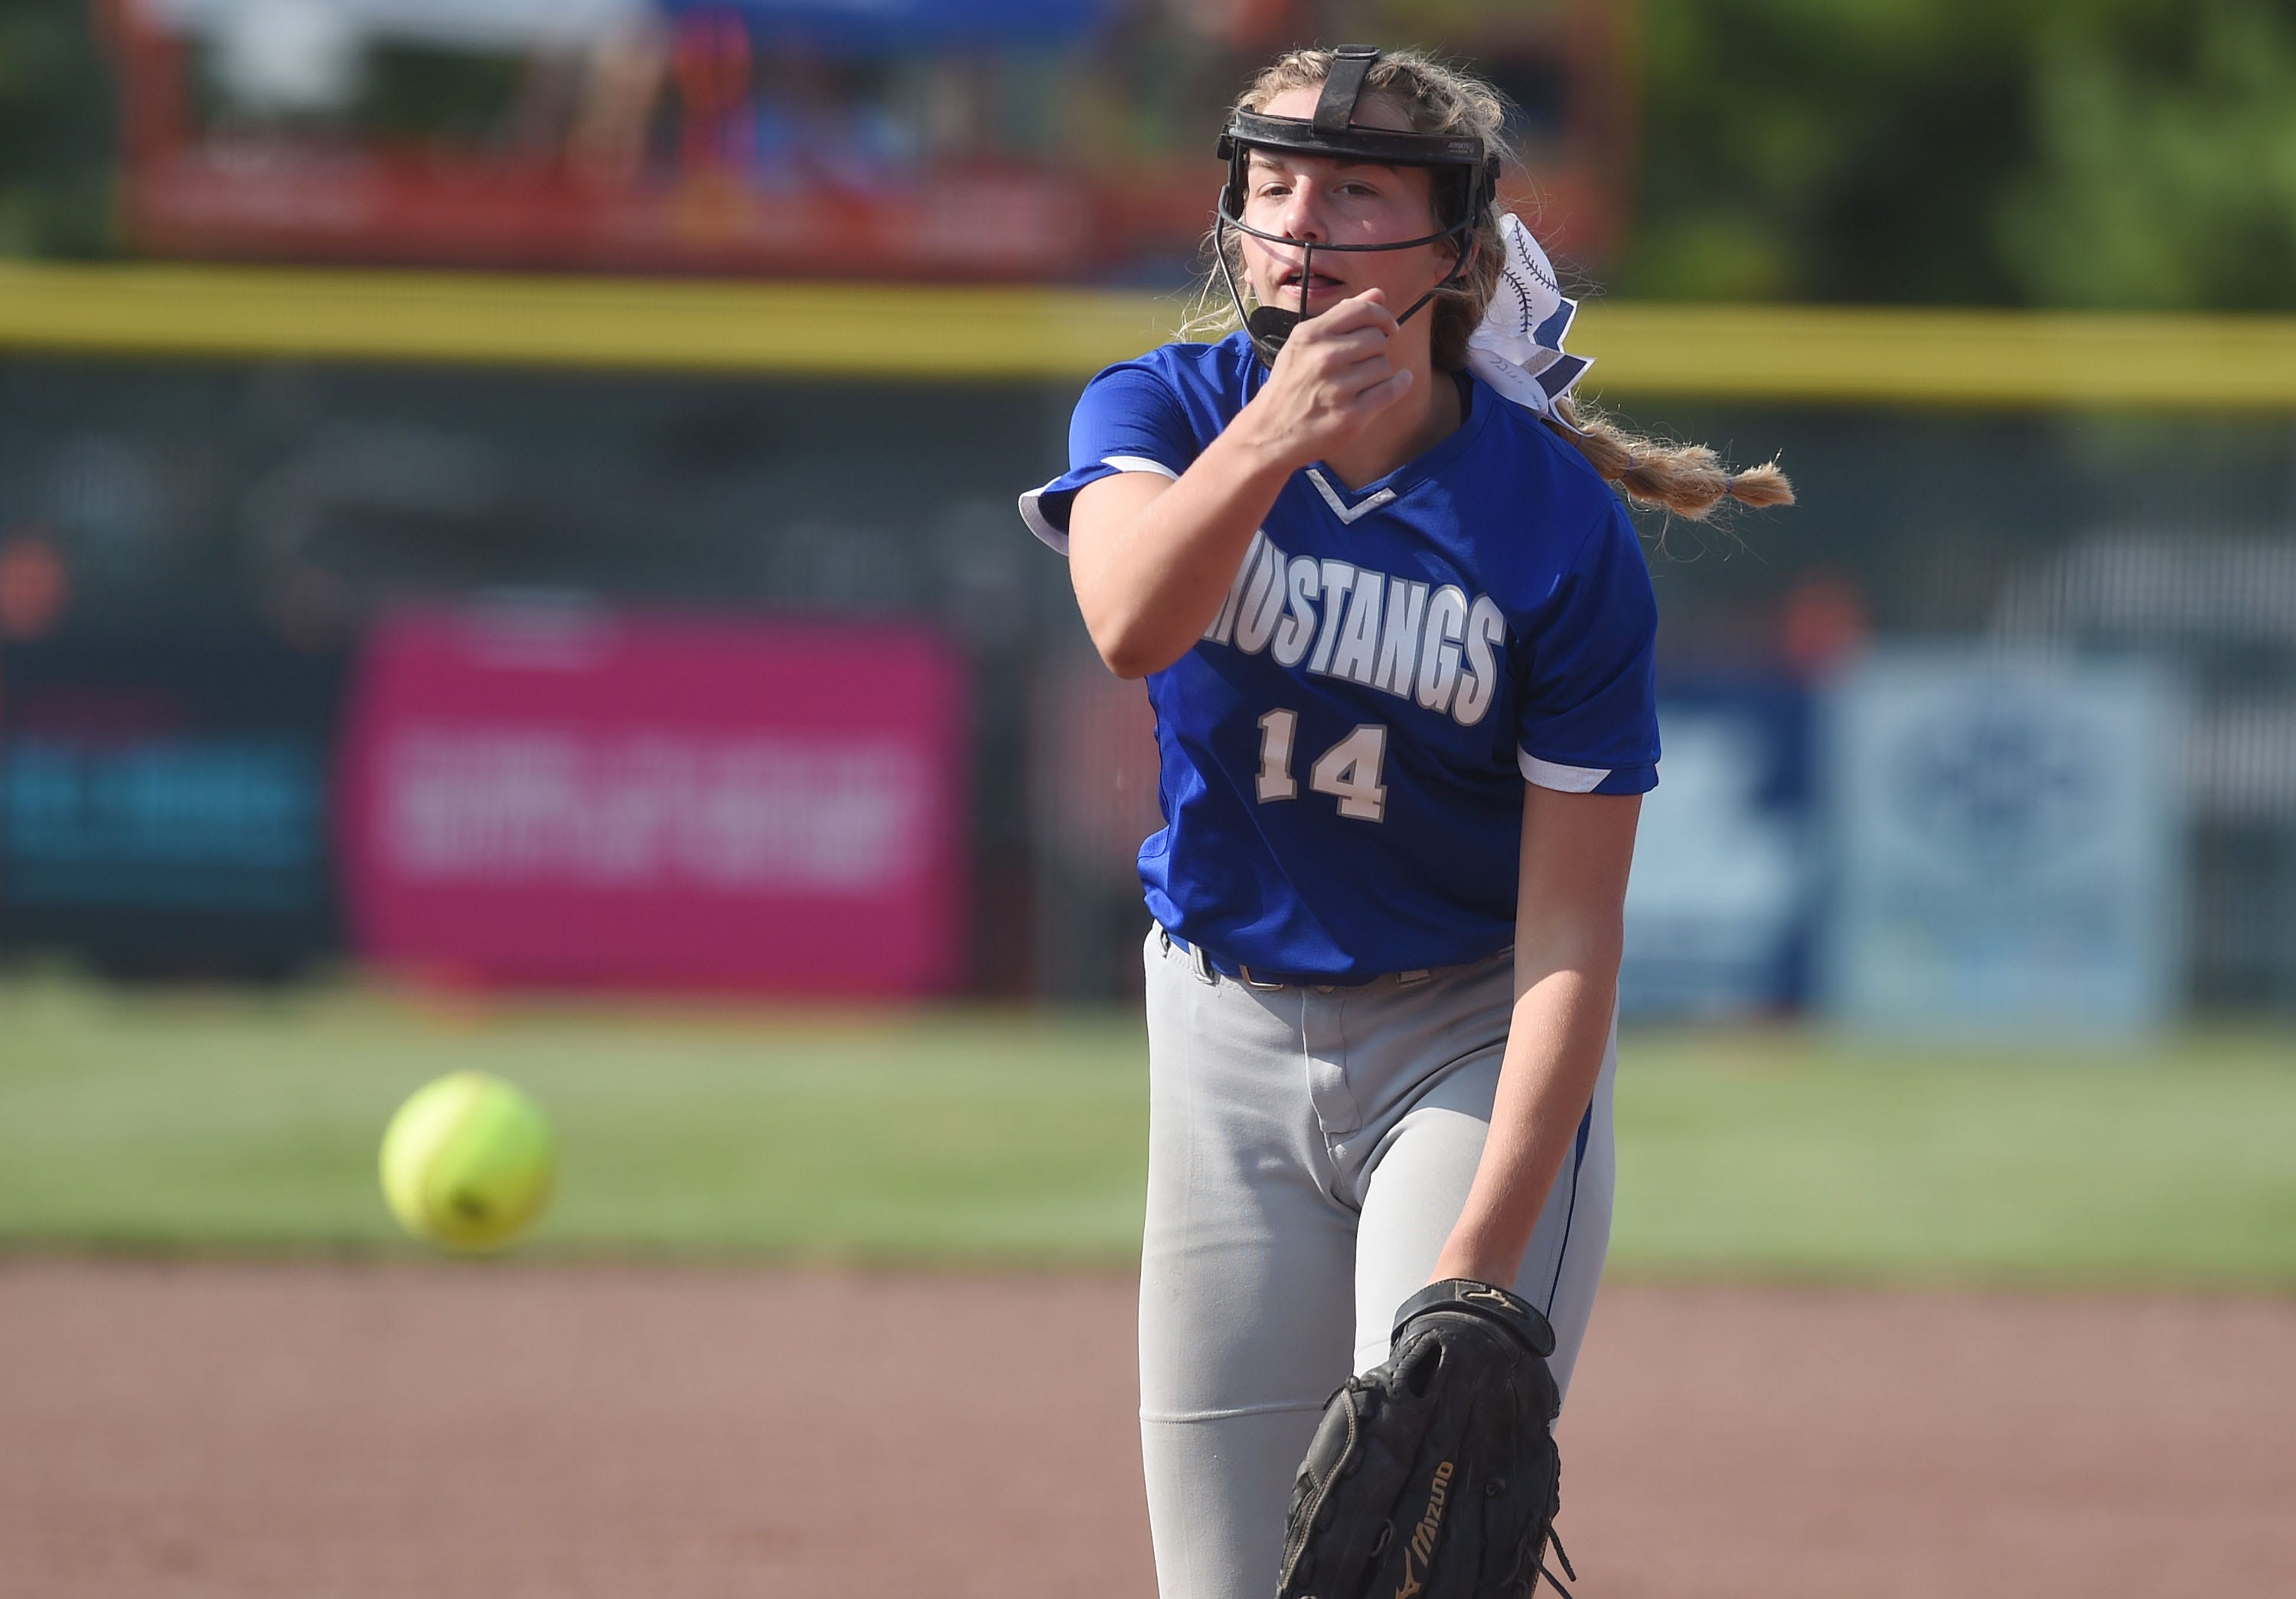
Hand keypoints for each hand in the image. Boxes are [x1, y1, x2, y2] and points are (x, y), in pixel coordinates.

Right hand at [1232, 289, 1413, 471]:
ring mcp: (1337, 388)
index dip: (1383, 317)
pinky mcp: (1351, 415)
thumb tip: (1378, 294)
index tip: (1388, 328)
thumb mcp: (1304, 344)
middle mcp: (1323, 358)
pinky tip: (1398, 382)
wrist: (1269, 433)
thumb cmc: (1290, 385)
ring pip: (1385, 366)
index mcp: (1310, 335)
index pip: (1362, 311)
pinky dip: (1400, 384)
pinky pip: (1391, 389)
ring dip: (1380, 373)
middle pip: (1378, 339)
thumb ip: (1342, 317)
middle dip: (1377, 350)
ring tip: (1361, 382)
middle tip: (1363, 364)